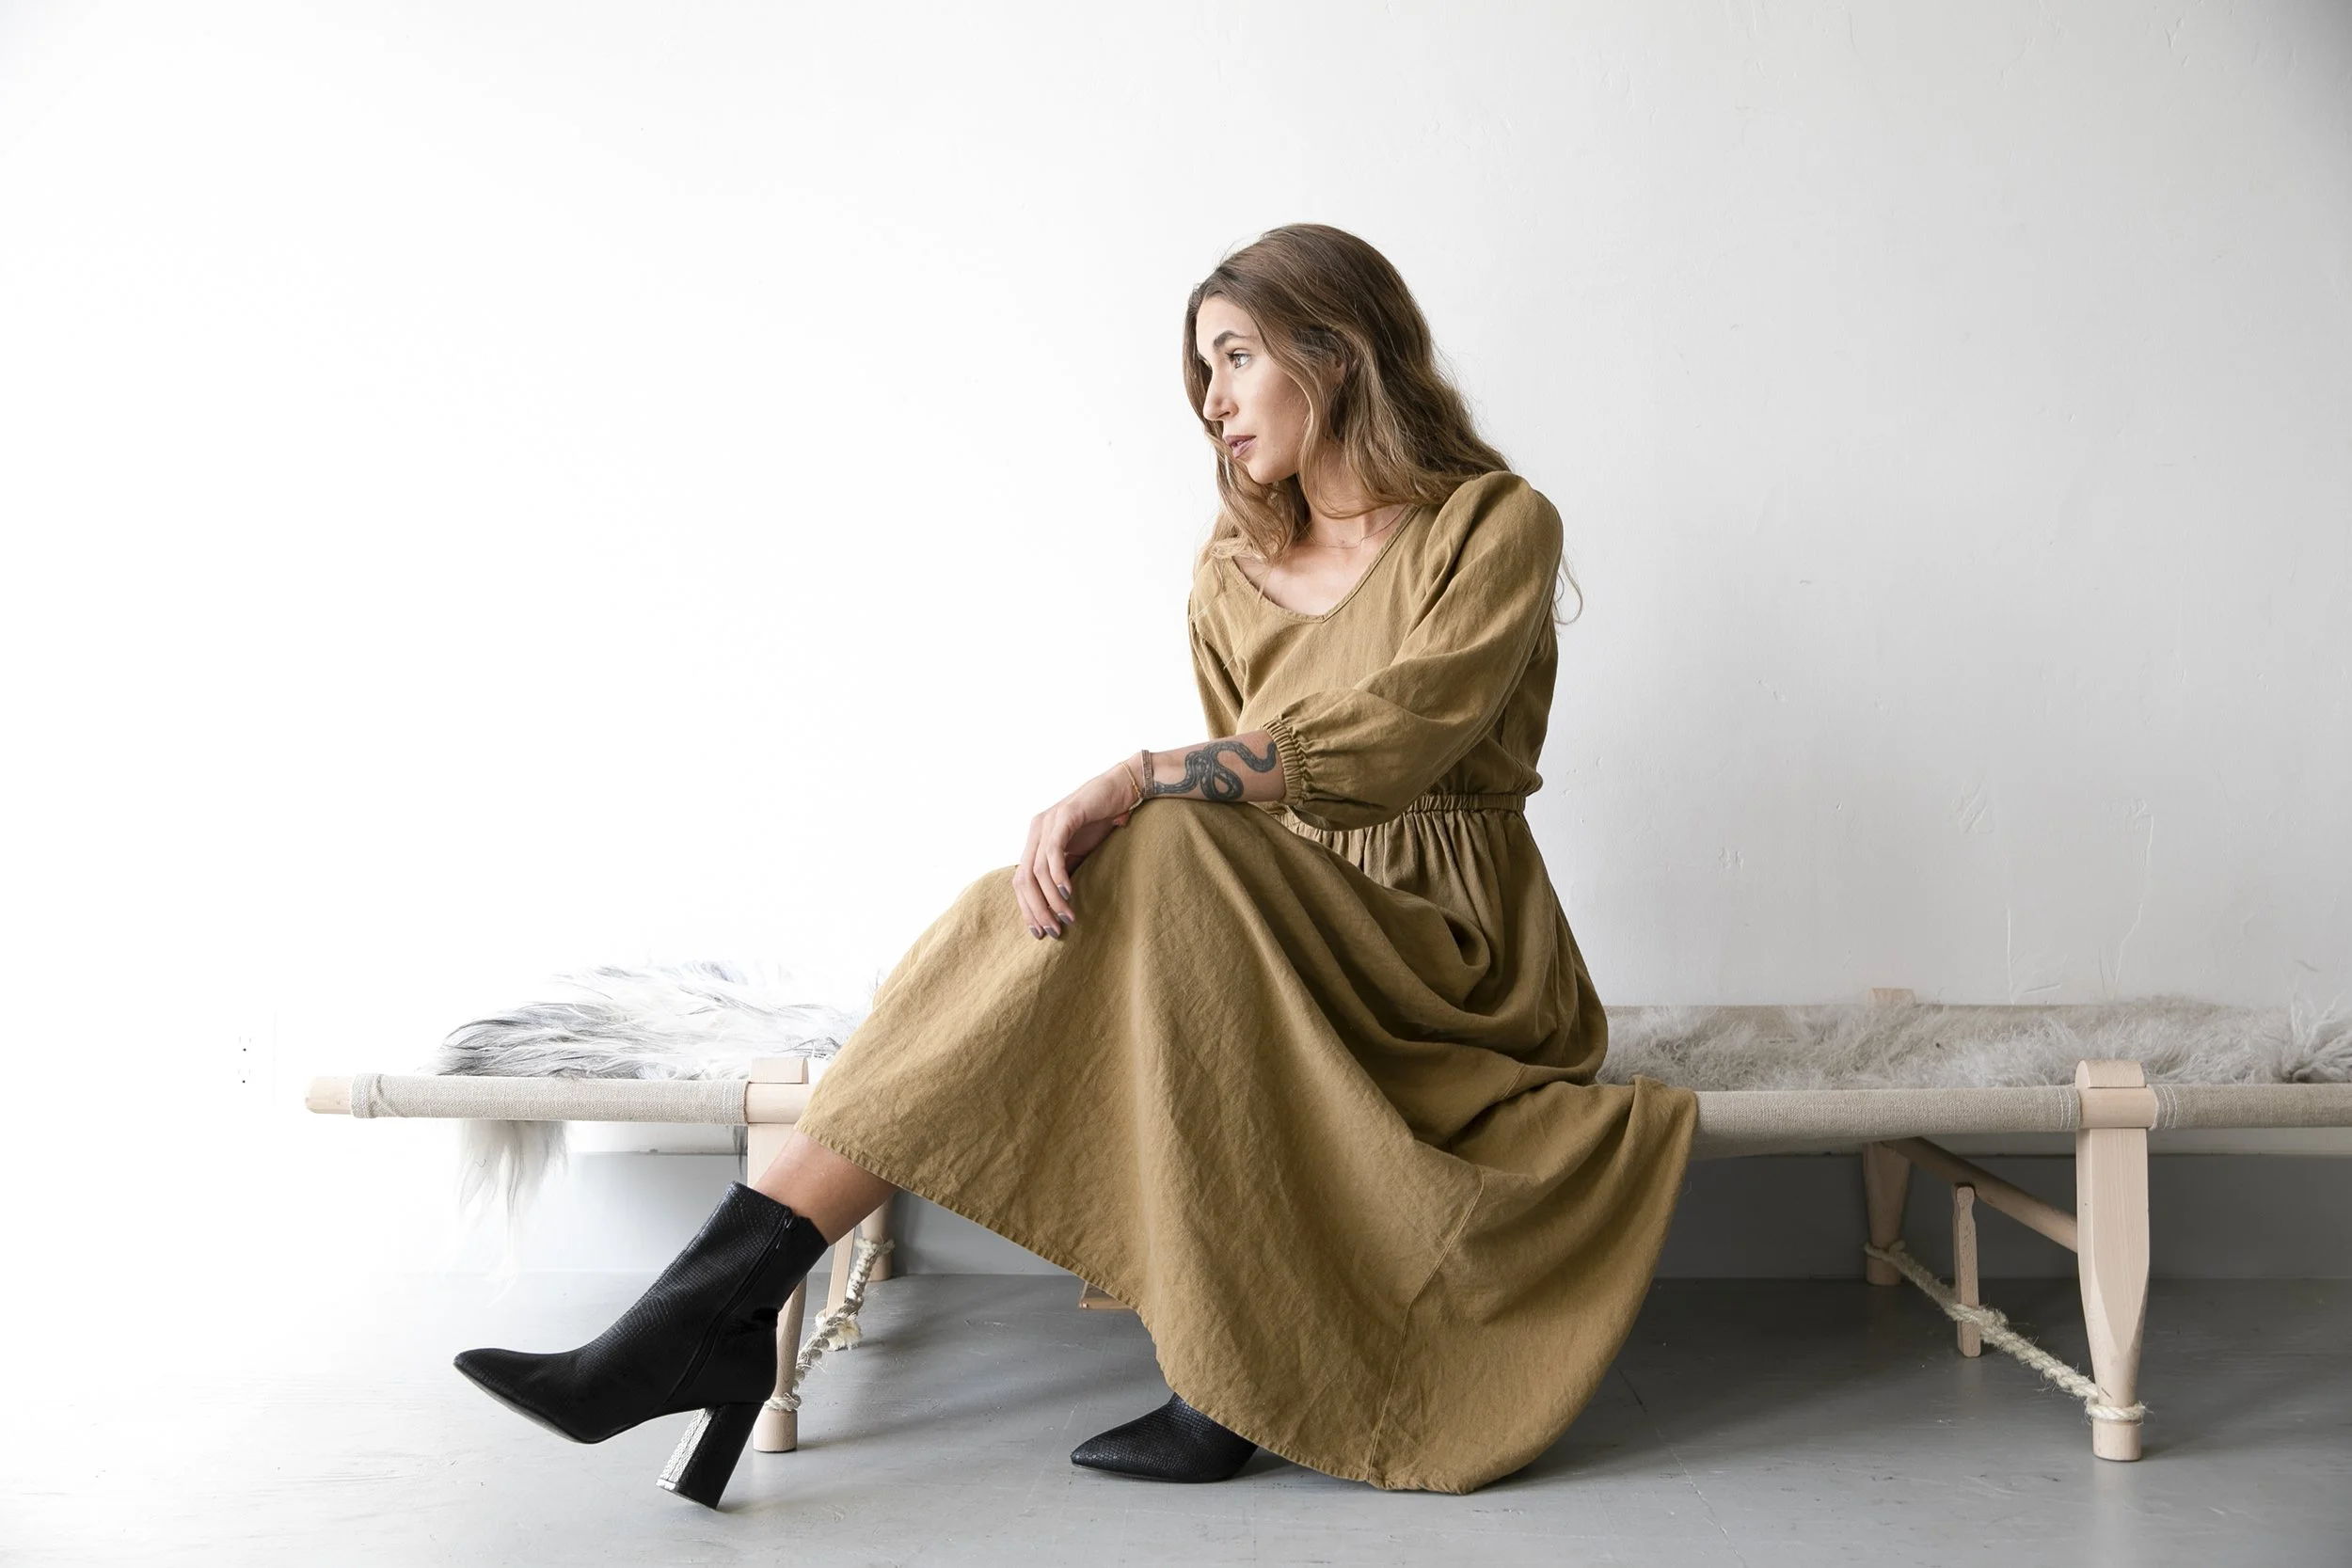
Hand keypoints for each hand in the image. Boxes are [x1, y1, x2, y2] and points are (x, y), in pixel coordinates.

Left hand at [1013, 761, 1143, 940]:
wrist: (1122, 789)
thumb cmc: (1102, 820)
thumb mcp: (1080, 852)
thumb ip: (1065, 871)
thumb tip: (1057, 906)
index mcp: (1036, 840)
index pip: (1021, 881)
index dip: (1027, 909)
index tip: (1039, 932)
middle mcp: (1036, 830)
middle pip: (1023, 880)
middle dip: (1036, 910)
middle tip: (1052, 932)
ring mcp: (1047, 822)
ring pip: (1037, 871)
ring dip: (1050, 899)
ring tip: (1066, 918)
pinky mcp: (1064, 816)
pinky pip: (1054, 852)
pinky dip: (1058, 876)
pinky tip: (1068, 893)